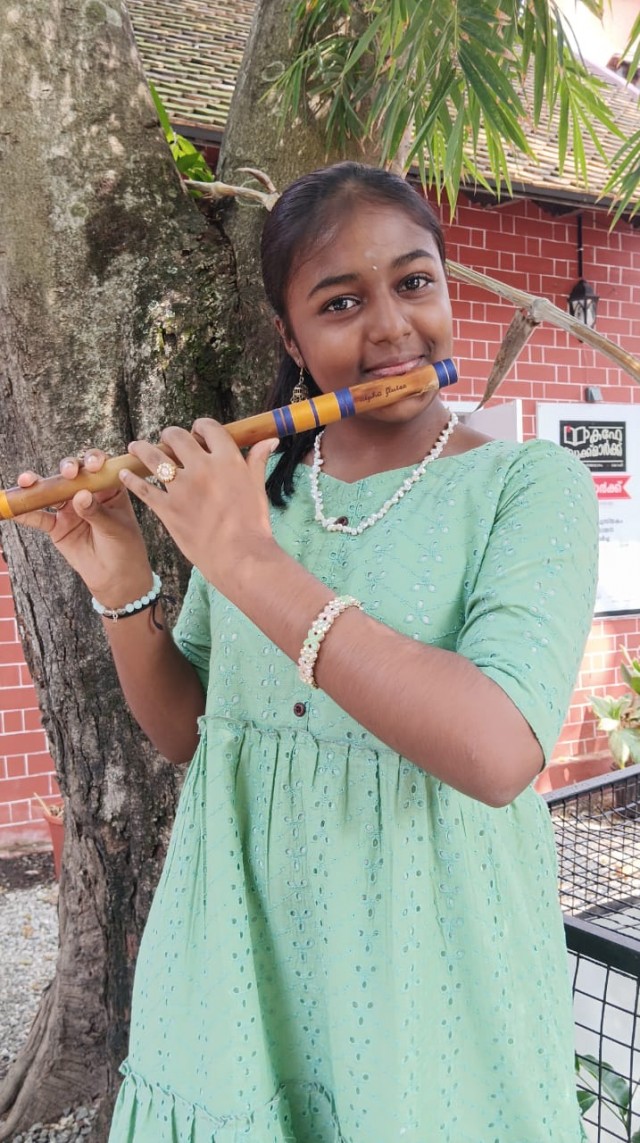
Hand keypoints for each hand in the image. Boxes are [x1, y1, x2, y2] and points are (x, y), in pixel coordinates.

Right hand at [14, 450, 153, 605]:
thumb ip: (97, 512)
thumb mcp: (116, 529)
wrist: (116, 578)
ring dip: (37, 484)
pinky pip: (39, 518)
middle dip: (67, 468)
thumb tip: (80, 496)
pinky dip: (25, 513)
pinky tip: (13, 509)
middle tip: (69, 473)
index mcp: (109, 488)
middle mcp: (87, 493)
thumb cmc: (124, 548)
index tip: (93, 466)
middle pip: (72, 473)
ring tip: (27, 482)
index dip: (94, 460)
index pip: (100, 467)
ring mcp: (70, 509)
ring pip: (51, 491)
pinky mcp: (57, 526)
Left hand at [120, 421, 278, 601]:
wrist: (240, 557)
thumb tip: (269, 441)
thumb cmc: (253, 524)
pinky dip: (130, 480)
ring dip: (141, 449)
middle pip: (176, 436)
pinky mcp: (167, 509)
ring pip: (152, 457)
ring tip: (135, 447)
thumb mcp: (257, 487)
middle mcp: (202, 468)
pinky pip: (142, 488)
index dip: (200, 427)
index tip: (196, 434)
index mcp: (227, 460)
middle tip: (166, 441)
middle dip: (169, 436)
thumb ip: (257, 460)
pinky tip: (124, 474)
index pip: (208, 428)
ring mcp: (182, 488)